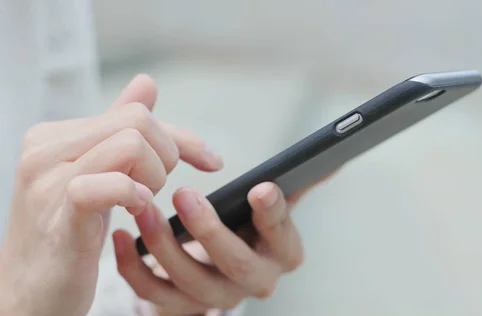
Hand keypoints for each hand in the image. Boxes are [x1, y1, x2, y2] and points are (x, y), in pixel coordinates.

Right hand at [0, 75, 222, 315]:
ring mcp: (48, 179)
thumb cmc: (68, 233)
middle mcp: (45, 147)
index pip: (136, 113)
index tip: (212, 162)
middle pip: (139, 121)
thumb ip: (117, 129)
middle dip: (168, 156)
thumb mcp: (95, 174)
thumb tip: (147, 83)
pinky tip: (136, 210)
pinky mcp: (60, 213)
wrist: (31, 293)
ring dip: (155, 177)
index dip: (182, 138)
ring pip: (132, 143)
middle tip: (156, 189)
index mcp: (55, 134)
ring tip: (141, 202)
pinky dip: (135, 195)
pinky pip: (112, 184)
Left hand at [112, 173, 334, 314]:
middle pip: (237, 264)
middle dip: (210, 231)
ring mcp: (219, 298)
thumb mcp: (271, 204)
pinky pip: (156, 295)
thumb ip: (296, 181)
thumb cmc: (247, 225)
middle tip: (185, 194)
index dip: (272, 212)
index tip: (259, 188)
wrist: (219, 264)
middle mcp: (257, 280)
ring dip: (164, 246)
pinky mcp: (183, 308)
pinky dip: (135, 269)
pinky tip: (122, 236)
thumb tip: (332, 159)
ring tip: (143, 207)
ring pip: (193, 283)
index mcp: (283, 251)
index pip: (281, 231)